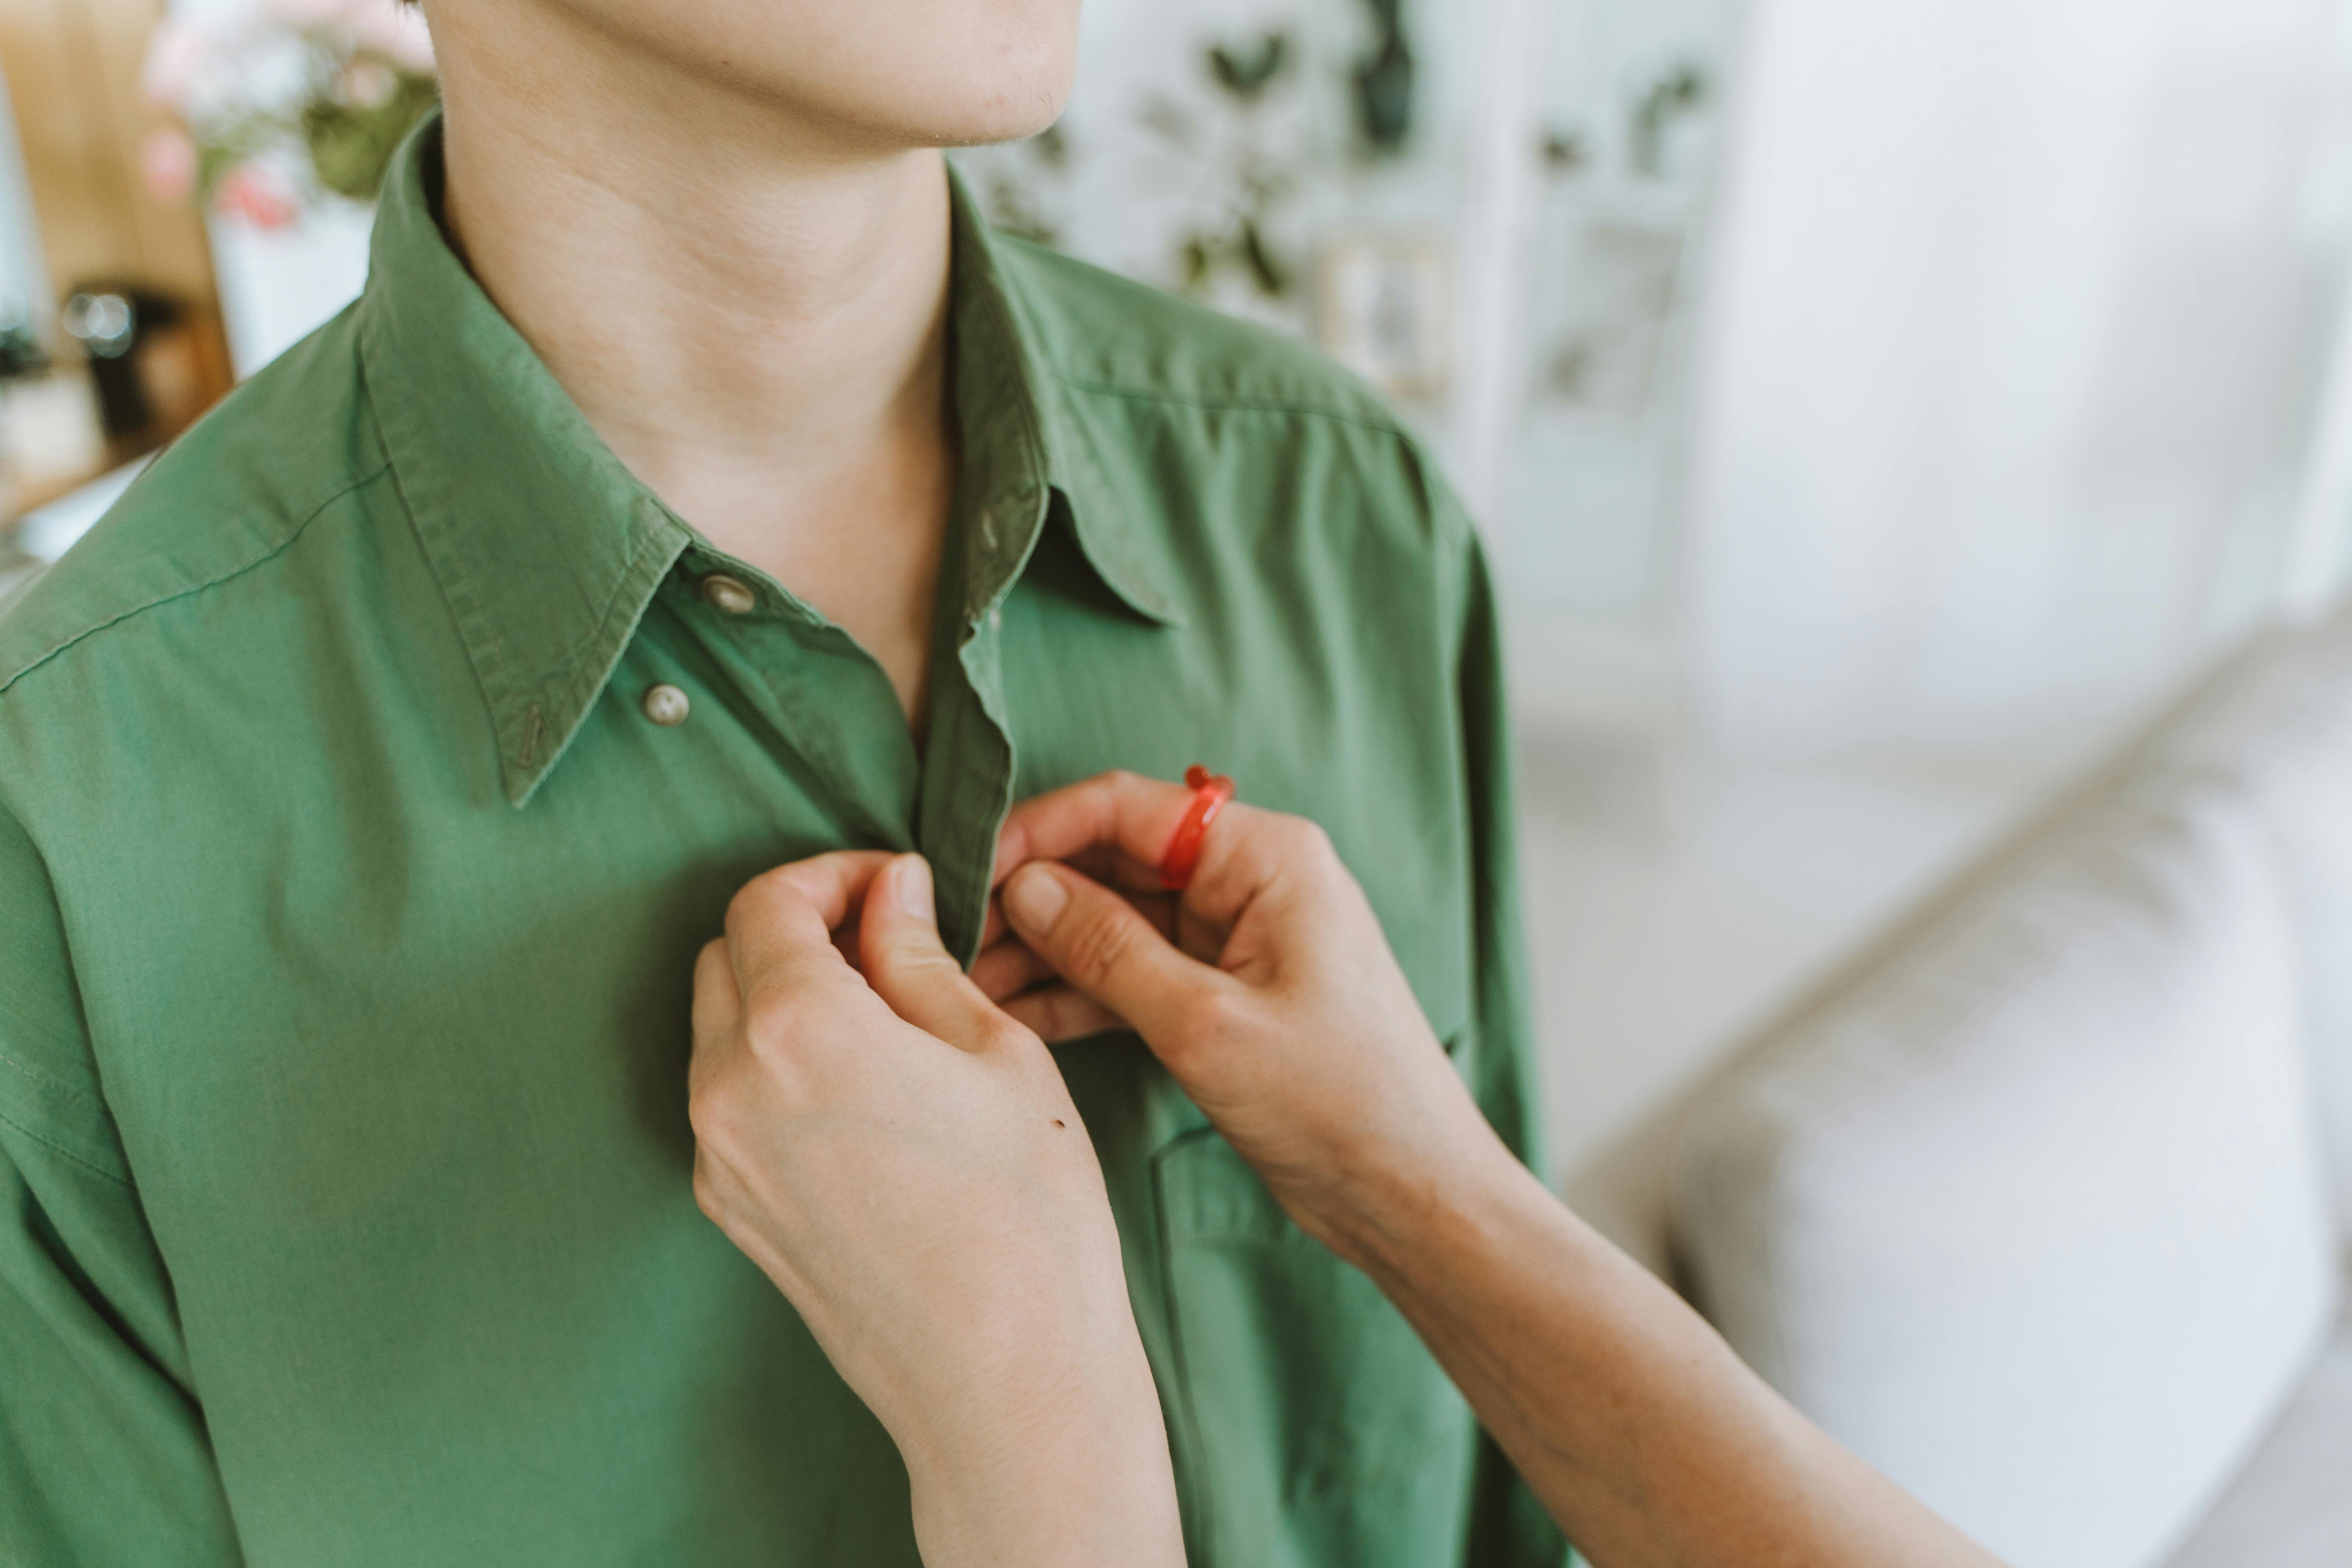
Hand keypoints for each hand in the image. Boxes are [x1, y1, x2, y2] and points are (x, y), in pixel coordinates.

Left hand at [688, 850, 1181, 1567]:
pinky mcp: (733, 1211)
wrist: (1003, 1377)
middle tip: (890, 940)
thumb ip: (921, 960)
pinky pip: (730, 1103)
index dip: (833, 875)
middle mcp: (731, 1087)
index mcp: (797, 1027)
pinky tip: (862, 1087)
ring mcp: (721, 1157)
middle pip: (727, 958)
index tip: (893, 885)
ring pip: (721, 1030)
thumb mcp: (995, 1053)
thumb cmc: (1025, 1213)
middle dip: (799, 929)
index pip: (769, 902)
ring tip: (884, 1017)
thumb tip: (891, 895)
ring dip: (783, 998)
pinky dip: (776, 1066)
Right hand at [982, 772, 1508, 1261]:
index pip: (1126, 808)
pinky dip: (1077, 992)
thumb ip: (1110, 950)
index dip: (1039, 833)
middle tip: (949, 942)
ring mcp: (1237, 939)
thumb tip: (1027, 887)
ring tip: (962, 984)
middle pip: (1114, 859)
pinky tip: (1010, 1015)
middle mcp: (1251, 881)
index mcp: (1265, 857)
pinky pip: (1135, 973)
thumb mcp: (1206, 1025)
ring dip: (1042, 949)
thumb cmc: (1339, 1101)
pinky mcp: (1225, 994)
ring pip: (1116, 920)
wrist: (1413, 1192)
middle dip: (1030, 896)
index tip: (967, 874)